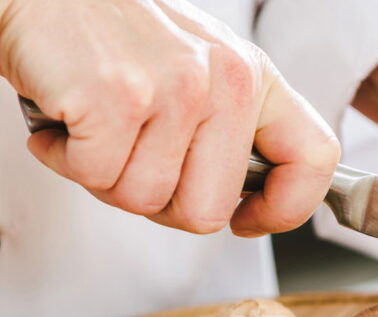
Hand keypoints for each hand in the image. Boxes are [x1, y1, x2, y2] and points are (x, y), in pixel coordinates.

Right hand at [0, 0, 339, 236]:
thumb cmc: (107, 35)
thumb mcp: (193, 70)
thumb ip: (224, 129)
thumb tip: (235, 206)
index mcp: (252, 76)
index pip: (313, 158)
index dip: (284, 209)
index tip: (245, 220)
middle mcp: (223, 79)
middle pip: (207, 212)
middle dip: (157, 203)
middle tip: (128, 160)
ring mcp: (172, 88)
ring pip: (143, 201)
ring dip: (102, 177)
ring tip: (92, 126)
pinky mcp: (114, 98)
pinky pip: (94, 177)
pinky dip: (64, 160)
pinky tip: (63, 120)